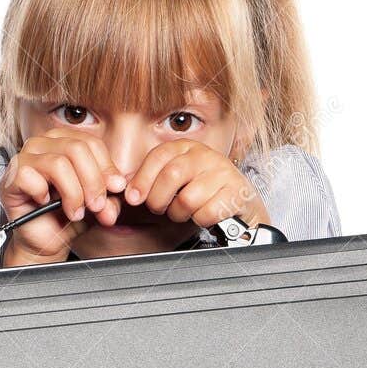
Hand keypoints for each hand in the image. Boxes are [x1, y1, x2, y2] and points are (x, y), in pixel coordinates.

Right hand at [0, 131, 127, 265]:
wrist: (45, 241)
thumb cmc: (66, 216)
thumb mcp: (96, 205)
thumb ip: (110, 196)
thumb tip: (118, 190)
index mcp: (64, 142)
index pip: (91, 143)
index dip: (107, 167)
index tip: (116, 189)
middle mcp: (43, 144)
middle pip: (77, 149)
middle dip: (93, 181)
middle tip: (97, 205)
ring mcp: (24, 158)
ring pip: (58, 164)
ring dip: (73, 193)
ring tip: (76, 212)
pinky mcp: (11, 176)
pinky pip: (31, 176)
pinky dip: (43, 193)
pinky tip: (45, 204)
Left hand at [123, 140, 268, 231]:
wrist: (239, 202)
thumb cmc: (201, 192)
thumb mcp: (176, 181)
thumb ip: (152, 181)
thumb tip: (127, 191)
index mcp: (187, 147)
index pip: (159, 156)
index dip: (142, 179)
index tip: (133, 198)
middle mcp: (205, 154)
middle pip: (171, 175)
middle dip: (159, 200)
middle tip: (162, 209)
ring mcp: (222, 171)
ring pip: (187, 199)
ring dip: (180, 214)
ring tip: (186, 212)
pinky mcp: (235, 191)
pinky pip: (206, 213)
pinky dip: (200, 220)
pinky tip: (204, 215)